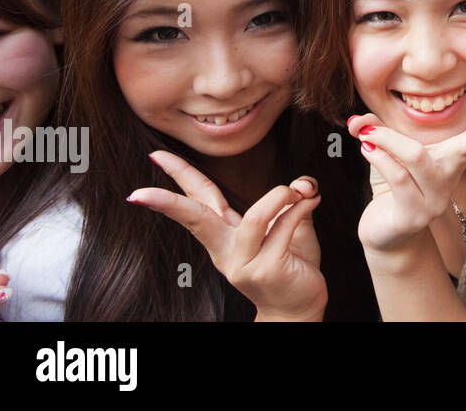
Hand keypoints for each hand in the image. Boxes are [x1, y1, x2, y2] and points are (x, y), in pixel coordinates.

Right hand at [126, 150, 325, 320]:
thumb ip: (292, 200)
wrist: (298, 308)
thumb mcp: (290, 224)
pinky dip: (301, 209)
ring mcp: (244, 263)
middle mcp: (226, 251)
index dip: (178, 177)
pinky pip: (284, 228)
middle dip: (170, 197)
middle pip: (196, 217)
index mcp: (224, 238)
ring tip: (298, 192)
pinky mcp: (266, 270)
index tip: (156, 155)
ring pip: (256, 218)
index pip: (196, 202)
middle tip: (153, 161)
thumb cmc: (290, 265)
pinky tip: (312, 202)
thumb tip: (302, 182)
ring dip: (280, 196)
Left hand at [349, 90, 465, 252]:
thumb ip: (376, 131)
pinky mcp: (414, 214)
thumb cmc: (394, 186)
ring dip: (388, 139)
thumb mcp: (389, 153)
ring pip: (417, 156)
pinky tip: (367, 150)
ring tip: (367, 133)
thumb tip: (357, 120)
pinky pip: (398, 178)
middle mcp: (449, 175)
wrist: (386, 233)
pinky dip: (380, 159)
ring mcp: (435, 197)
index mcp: (452, 157)